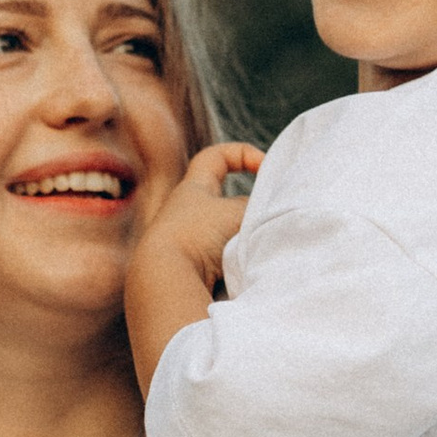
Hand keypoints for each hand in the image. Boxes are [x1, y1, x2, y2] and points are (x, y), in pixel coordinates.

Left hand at [125, 142, 262, 387]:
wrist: (164, 282)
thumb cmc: (197, 237)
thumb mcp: (238, 214)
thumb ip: (259, 210)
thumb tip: (272, 220)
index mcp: (192, 190)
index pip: (215, 157)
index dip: (242, 154)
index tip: (266, 168)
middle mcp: (186, 215)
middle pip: (228, 205)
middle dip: (252, 214)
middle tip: (270, 224)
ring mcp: (188, 246)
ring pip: (231, 239)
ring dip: (248, 246)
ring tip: (260, 254)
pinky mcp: (192, 274)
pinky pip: (226, 267)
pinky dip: (241, 270)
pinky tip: (250, 277)